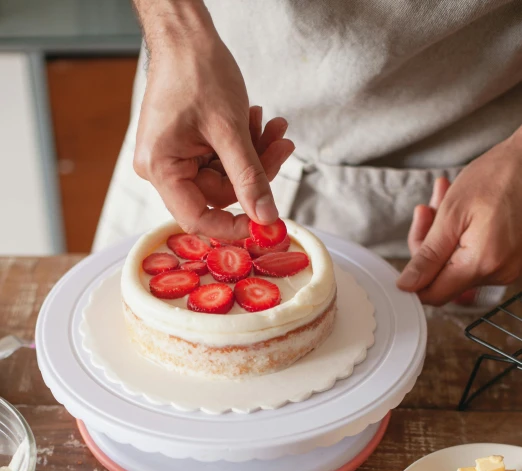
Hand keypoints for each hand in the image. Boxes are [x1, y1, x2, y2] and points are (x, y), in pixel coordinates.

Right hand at [133, 13, 293, 238]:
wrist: (186, 35)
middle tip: (282, 148)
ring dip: (253, 154)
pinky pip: (220, 160)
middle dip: (254, 172)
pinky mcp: (185, 147)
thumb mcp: (230, 129)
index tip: (265, 222)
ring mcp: (173, 157)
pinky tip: (257, 122)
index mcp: (160, 168)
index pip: (197, 218)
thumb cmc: (197, 71)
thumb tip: (265, 216)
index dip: (233, 225)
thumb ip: (249, 177)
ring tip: (274, 129)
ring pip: (224, 176)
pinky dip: (243, 145)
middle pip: (218, 194)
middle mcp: (161, 168)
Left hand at [398, 132, 521, 304]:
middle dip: (428, 246)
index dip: (413, 281)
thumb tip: (407, 285)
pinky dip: (462, 236)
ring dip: (443, 236)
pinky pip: (475, 257)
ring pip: (457, 264)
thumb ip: (428, 256)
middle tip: (426, 210)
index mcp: (481, 264)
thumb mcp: (452, 213)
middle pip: (444, 278)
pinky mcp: (512, 259)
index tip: (404, 259)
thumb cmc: (497, 175)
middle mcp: (499, 273)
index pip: (434, 295)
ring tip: (443, 199)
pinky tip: (461, 210)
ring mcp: (508, 268)